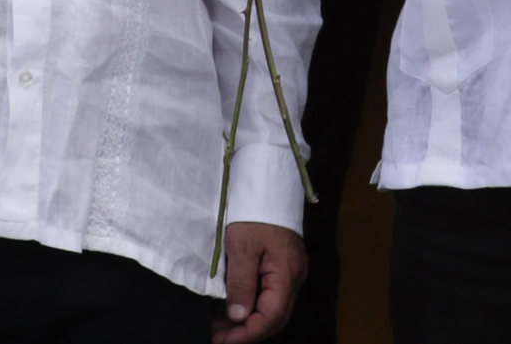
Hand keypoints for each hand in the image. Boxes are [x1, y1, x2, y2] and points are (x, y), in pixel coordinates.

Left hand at [215, 222, 305, 342]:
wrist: (267, 181)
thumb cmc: (254, 211)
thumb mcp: (241, 246)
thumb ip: (241, 284)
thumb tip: (238, 317)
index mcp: (287, 274)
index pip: (272, 317)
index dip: (247, 334)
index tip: (221, 340)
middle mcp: (294, 277)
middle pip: (275, 317)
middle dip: (246, 332)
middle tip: (216, 336)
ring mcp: (291, 271)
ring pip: (272, 308)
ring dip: (247, 320)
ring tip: (219, 325)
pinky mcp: (283, 265)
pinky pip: (270, 294)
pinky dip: (251, 305)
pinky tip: (231, 306)